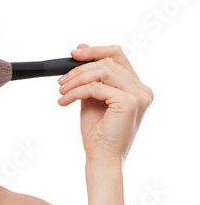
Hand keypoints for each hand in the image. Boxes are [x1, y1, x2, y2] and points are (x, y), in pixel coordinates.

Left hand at [57, 44, 153, 163]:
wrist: (101, 157)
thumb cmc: (97, 131)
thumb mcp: (91, 96)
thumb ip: (89, 74)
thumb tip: (81, 47)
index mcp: (137, 87)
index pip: (118, 56)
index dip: (95, 51)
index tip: (73, 54)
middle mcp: (142, 90)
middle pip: (108, 62)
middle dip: (80, 68)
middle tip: (61, 81)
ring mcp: (139, 95)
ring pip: (102, 71)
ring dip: (76, 79)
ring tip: (62, 91)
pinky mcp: (129, 102)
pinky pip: (96, 87)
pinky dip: (76, 92)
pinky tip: (64, 101)